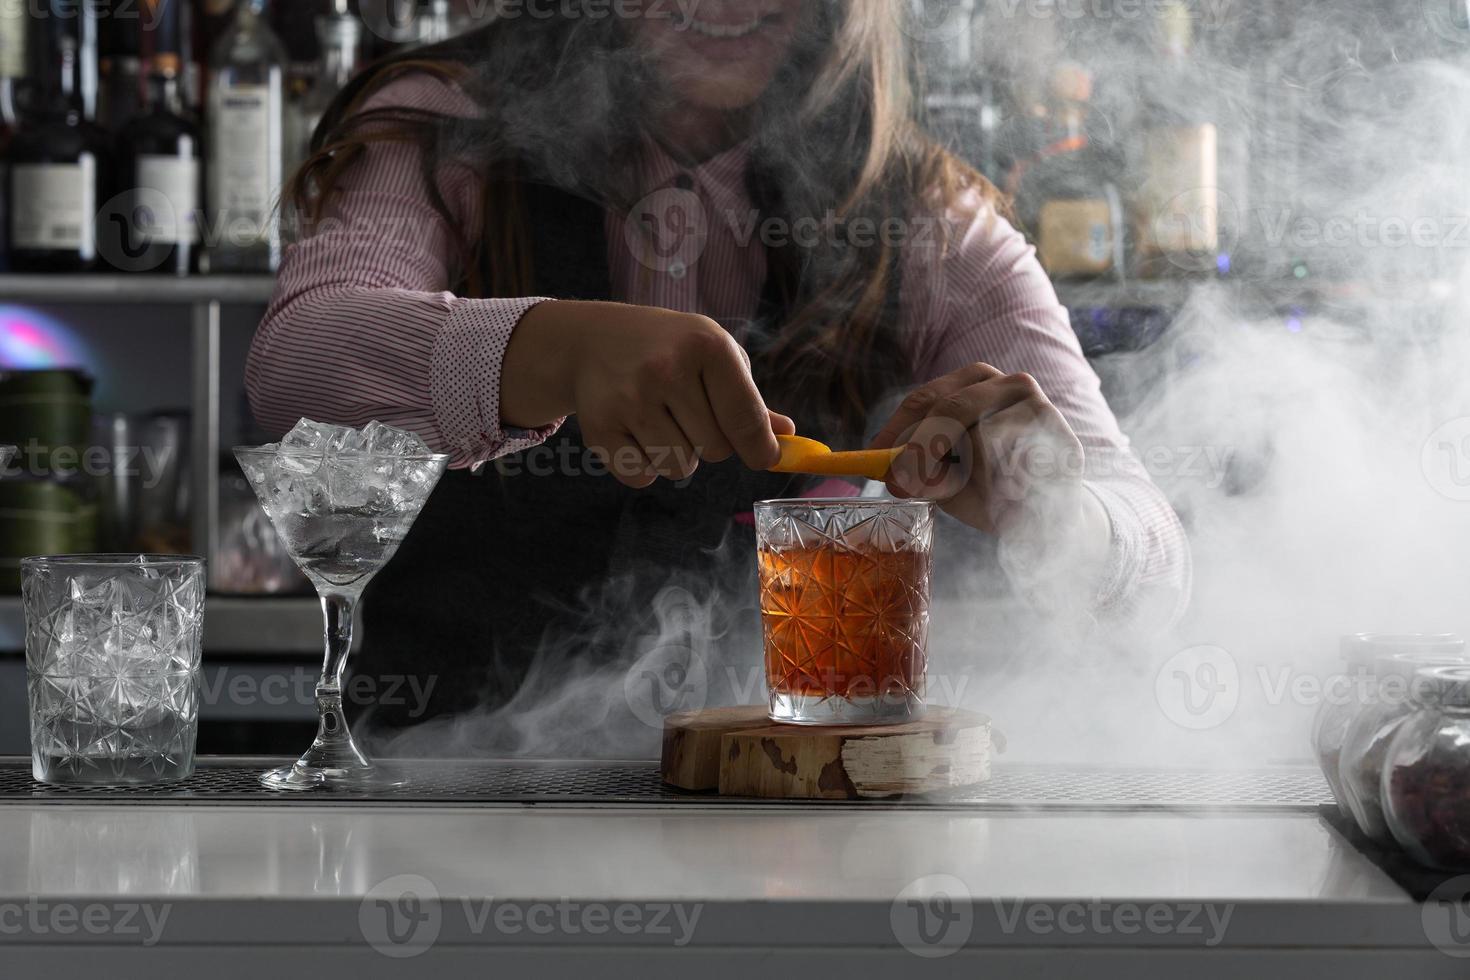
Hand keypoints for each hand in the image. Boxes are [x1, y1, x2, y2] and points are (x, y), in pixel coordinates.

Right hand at [502, 301, 793, 487]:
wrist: (594, 340)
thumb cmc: (669, 348)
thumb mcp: (714, 354)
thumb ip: (749, 399)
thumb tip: (786, 436)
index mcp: (706, 345)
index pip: (746, 419)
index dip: (761, 449)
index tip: (765, 458)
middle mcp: (666, 369)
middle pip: (716, 451)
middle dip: (710, 442)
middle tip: (688, 413)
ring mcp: (629, 399)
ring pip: (679, 468)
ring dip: (677, 455)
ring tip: (661, 420)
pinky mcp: (599, 426)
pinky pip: (642, 476)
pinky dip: (644, 467)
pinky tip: (635, 433)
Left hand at [870, 363, 1092, 536]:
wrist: (1048, 516)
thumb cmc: (990, 489)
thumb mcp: (946, 479)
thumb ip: (920, 472)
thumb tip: (889, 475)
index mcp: (973, 384)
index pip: (926, 399)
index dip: (896, 430)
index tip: (874, 460)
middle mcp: (1008, 384)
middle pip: (952, 407)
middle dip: (922, 448)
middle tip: (904, 482)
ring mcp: (1038, 408)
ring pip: (985, 436)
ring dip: (967, 472)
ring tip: (967, 494)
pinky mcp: (1063, 438)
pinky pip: (1020, 462)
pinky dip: (1005, 484)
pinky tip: (1008, 495)